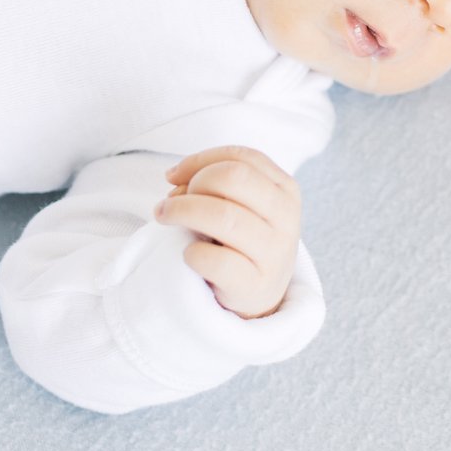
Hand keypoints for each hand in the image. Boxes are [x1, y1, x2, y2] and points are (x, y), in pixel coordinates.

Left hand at [155, 146, 302, 318]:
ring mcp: (274, 252)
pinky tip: (189, 254)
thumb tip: (175, 178)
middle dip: (192, 185)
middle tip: (172, 203)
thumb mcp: (241, 204)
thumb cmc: (242, 239)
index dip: (200, 160)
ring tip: (165, 218)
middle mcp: (286, 217)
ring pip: (223, 216)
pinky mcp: (255, 285)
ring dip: (182, 212)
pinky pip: (216, 260)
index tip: (174, 176)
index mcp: (285, 189)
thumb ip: (214, 183)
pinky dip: (192, 253)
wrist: (260, 293)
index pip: (242, 157)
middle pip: (233, 178)